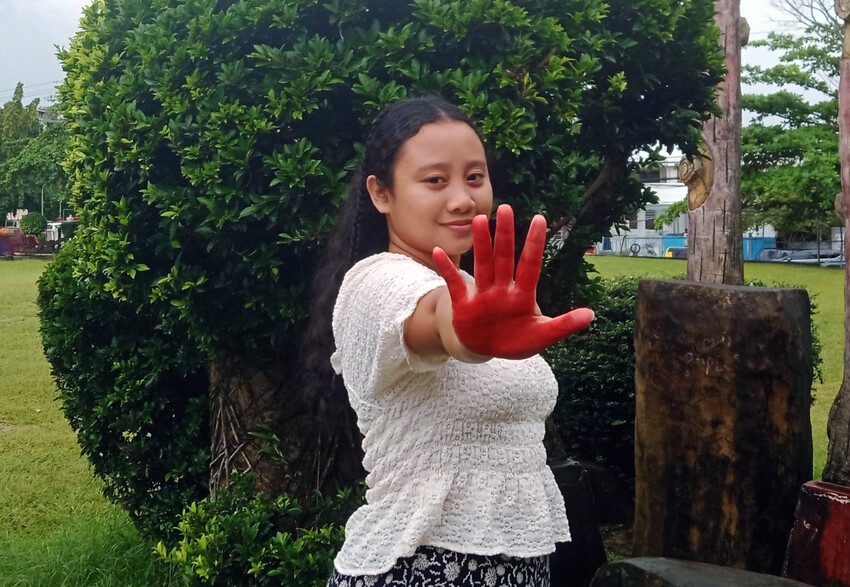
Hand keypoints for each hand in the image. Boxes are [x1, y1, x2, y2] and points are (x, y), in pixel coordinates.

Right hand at [432, 204, 594, 359]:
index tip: (540, 219)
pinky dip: (447, 269)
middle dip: (505, 235)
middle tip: (506, 208)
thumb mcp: (542, 336)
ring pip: (482, 264)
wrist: (486, 349)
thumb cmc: (516, 340)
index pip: (530, 265)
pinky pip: (453, 284)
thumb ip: (563, 325)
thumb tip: (591, 314)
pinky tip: (438, 251)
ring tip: (479, 220)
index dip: (534, 244)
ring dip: (481, 244)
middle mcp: (502, 289)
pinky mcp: (464, 305)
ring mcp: (482, 295)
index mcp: (522, 295)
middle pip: (504, 257)